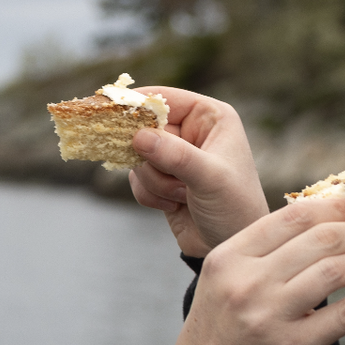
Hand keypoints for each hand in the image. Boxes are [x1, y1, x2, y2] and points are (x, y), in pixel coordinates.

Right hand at [127, 89, 268, 256]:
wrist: (230, 246)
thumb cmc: (235, 208)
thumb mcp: (210, 178)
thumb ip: (176, 155)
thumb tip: (138, 136)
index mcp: (211, 117)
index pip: (165, 98)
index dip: (137, 104)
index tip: (109, 110)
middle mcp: (192, 131)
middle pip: (144, 128)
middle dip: (153, 158)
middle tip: (169, 174)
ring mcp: (175, 156)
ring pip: (137, 157)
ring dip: (154, 180)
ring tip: (183, 194)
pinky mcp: (162, 179)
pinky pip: (137, 179)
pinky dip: (150, 194)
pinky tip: (175, 205)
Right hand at [173, 197, 344, 344]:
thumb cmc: (221, 329)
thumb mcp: (224, 280)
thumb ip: (264, 250)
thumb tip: (325, 215)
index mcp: (228, 258)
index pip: (292, 217)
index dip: (332, 207)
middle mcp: (248, 282)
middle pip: (320, 239)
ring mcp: (271, 316)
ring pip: (337, 269)